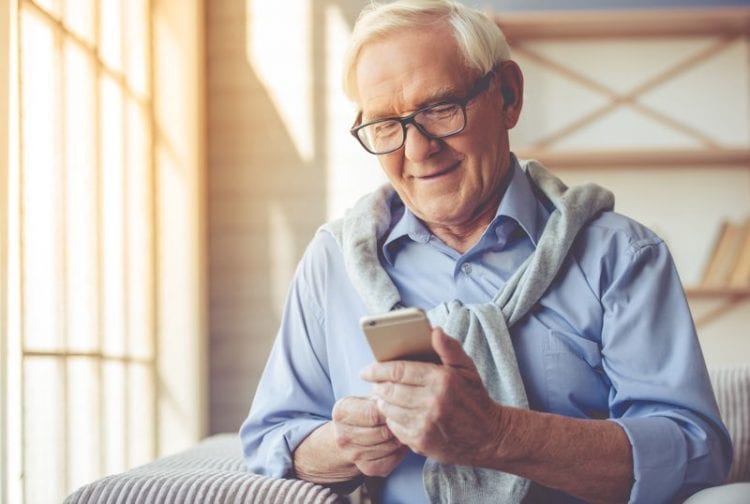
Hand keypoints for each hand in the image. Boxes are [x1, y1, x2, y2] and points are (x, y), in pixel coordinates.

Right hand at [330, 396, 407, 476]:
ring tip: (399, 429)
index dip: (390, 411)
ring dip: (399, 438)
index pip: (374, 414)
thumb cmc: (364, 412)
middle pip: (383, 432)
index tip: (397, 407)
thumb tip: (401, 396)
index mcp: (342, 412)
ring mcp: (353, 454)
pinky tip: (396, 442)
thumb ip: (382, 395)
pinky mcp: (366, 468)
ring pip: (389, 446)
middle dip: (396, 425)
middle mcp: (343, 436)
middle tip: (402, 419)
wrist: (349, 436)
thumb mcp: (368, 397)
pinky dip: (399, 451)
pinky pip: (392, 460)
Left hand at [360, 328, 503, 465]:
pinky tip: (397, 413)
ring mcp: (425, 424)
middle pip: (389, 390)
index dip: (378, 369)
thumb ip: (449, 348)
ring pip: (389, 409)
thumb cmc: (475, 398)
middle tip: (376, 382)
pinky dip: (391, 419)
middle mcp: (431, 403)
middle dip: (378, 385)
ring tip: (385, 396)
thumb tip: (435, 330)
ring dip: (383, 401)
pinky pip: (394, 428)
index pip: (399, 371)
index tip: (367, 370)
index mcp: (441, 380)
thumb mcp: (467, 369)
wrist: (489, 437)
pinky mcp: (421, 442)